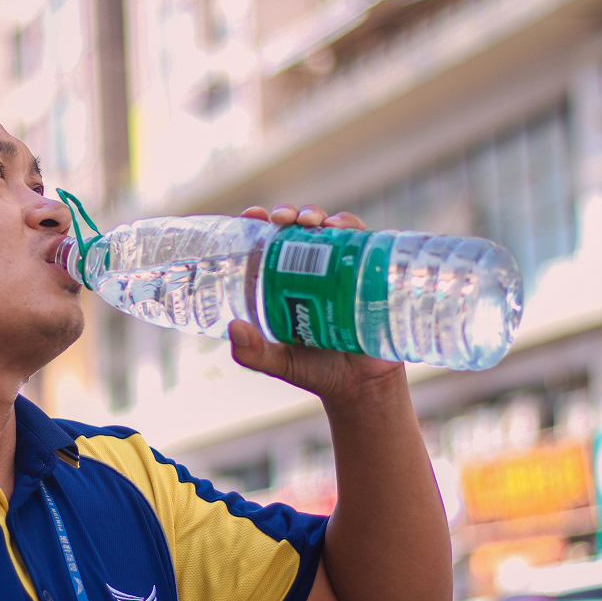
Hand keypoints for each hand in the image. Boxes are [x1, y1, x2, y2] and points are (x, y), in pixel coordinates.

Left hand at [229, 204, 402, 402]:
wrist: (361, 385)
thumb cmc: (314, 371)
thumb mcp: (277, 362)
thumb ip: (252, 353)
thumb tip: (235, 328)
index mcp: (281, 285)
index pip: (266, 246)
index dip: (258, 225)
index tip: (252, 215)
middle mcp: (309, 272)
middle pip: (296, 230)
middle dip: (288, 214)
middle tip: (282, 218)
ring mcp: (338, 270)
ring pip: (327, 229)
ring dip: (318, 216)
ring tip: (311, 222)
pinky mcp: (366, 273)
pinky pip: (361, 242)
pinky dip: (351, 228)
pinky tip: (342, 228)